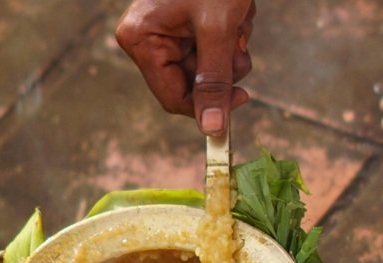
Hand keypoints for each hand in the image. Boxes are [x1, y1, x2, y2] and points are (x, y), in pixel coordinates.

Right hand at [116, 0, 255, 135]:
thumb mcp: (217, 29)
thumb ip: (215, 80)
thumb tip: (212, 129)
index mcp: (140, 39)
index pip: (173, 97)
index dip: (207, 105)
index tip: (242, 98)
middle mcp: (147, 39)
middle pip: (192, 84)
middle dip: (223, 68)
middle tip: (238, 44)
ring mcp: (166, 32)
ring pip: (207, 68)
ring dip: (232, 51)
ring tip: (238, 20)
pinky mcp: (186, 25)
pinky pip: (212, 49)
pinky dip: (232, 36)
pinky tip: (236, 14)